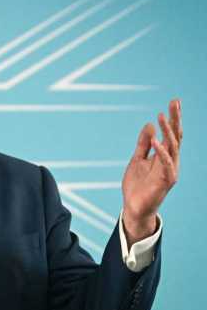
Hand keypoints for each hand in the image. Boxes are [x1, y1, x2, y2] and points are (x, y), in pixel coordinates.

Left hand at [121, 99, 181, 244]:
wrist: (133, 208)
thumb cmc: (137, 185)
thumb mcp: (137, 159)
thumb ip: (143, 144)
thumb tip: (150, 124)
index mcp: (164, 155)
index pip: (171, 133)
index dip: (172, 118)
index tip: (174, 101)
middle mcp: (170, 161)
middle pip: (175, 136)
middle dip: (175, 119)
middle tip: (175, 102)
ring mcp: (169, 171)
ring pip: (173, 147)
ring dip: (168, 132)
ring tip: (162, 116)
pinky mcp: (165, 182)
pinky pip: (166, 165)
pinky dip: (162, 152)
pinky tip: (156, 140)